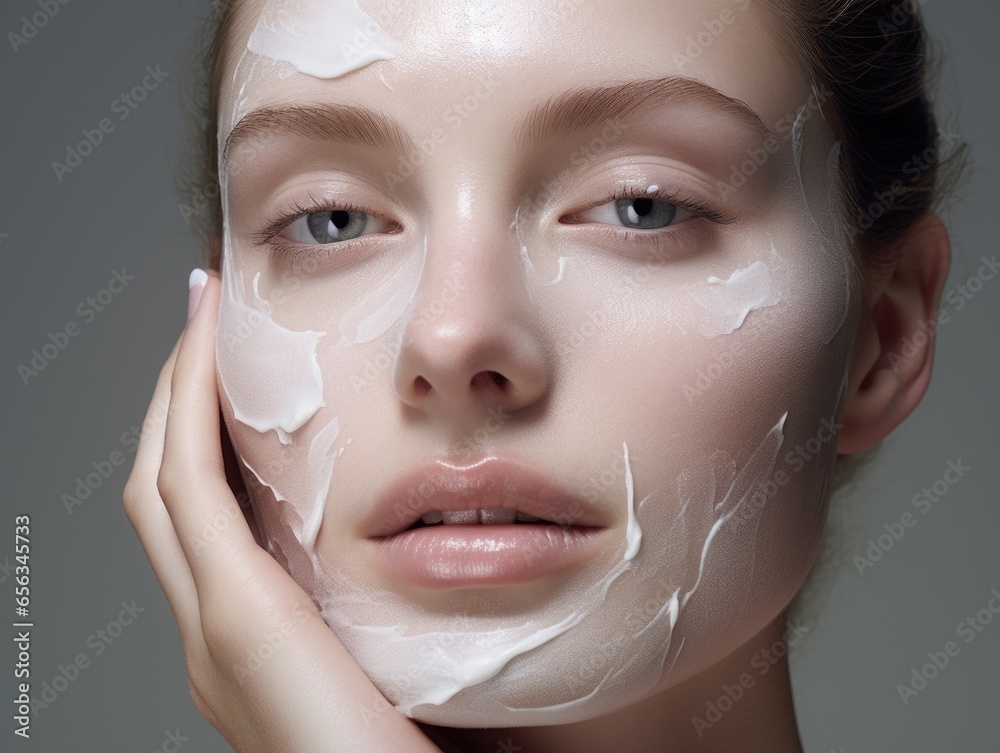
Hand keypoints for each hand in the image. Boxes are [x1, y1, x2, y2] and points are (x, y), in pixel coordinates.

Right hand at [122, 270, 442, 752]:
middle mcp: (220, 636)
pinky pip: (190, 491)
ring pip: (167, 482)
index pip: (215, 514)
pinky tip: (207, 353)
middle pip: (175, 487)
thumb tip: (464, 548)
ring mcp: (218, 633)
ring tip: (200, 317)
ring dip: (176, 393)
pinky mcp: (240, 625)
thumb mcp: (420, 663)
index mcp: (262, 646)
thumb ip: (412, 609)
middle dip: (181, 397)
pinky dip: (187, 414)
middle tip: (204, 314)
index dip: (214, 430)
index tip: (238, 357)